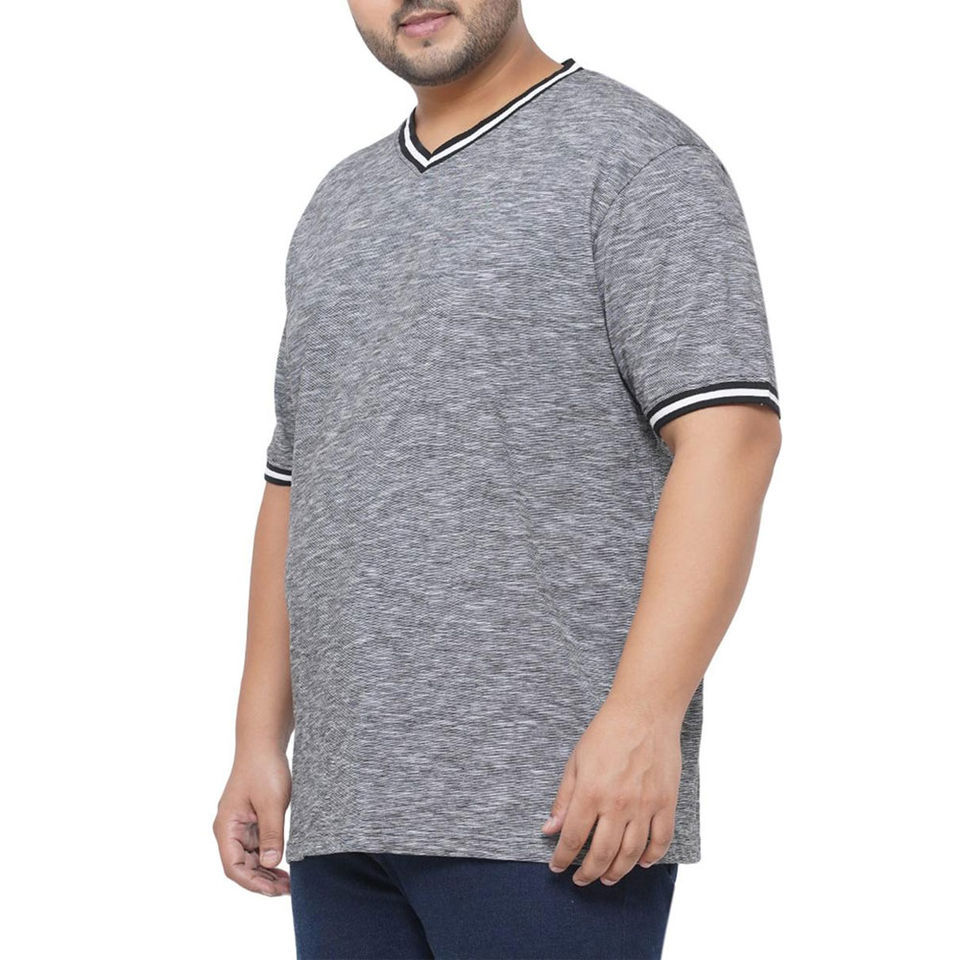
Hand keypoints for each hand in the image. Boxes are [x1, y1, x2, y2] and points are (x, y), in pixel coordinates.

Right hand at [213, 750, 291, 895]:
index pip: (234, 867)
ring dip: (266, 872)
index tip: (275, 890)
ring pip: (249, 858)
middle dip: (262, 881)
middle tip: (288, 890)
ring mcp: (239, 825)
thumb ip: (271, 833)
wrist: (264, 743)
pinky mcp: (251, 820)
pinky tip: (284, 864)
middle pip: (241, 866)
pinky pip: (257, 846)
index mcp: (226, 827)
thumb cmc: (264, 768)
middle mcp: (229, 829)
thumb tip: (271, 863)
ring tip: (288, 883)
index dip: (253, 883)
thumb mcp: (272, 803)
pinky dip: (269, 857)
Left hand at [542, 695, 681, 884]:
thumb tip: (550, 830)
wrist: (644, 713)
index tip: (557, 867)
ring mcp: (645, 806)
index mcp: (591, 792)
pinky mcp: (666, 803)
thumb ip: (563, 798)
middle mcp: (618, 804)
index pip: (573, 838)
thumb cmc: (607, 733)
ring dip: (617, 872)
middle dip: (588, 873)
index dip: (563, 858)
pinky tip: (641, 862)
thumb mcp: (576, 761)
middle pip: (601, 854)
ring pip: (631, 854)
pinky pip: (660, 840)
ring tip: (607, 878)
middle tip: (581, 879)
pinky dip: (652, 857)